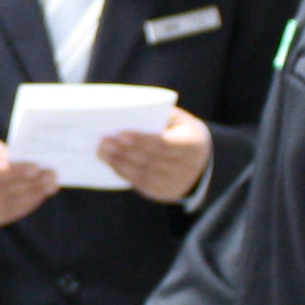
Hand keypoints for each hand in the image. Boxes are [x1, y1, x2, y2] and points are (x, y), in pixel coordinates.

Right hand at [0, 138, 58, 229]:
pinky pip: (11, 213)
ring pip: (11, 203)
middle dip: (31, 182)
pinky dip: (28, 204)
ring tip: (51, 184)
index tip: (36, 166)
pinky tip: (40, 195)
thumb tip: (24, 160)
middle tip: (52, 174)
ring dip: (34, 194)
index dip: (15, 171)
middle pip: (5, 189)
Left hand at [96, 108, 212, 203]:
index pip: (165, 144)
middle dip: (125, 150)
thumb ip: (159, 115)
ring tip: (102, 151)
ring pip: (144, 174)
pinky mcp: (165, 192)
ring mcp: (176, 182)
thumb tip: (126, 111)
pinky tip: (112, 163)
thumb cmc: (182, 132)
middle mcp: (186, 166)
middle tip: (104, 140)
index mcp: (192, 144)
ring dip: (120, 163)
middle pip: (151, 159)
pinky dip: (125, 173)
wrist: (201, 162)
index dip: (142, 140)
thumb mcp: (179, 120)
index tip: (121, 133)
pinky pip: (142, 184)